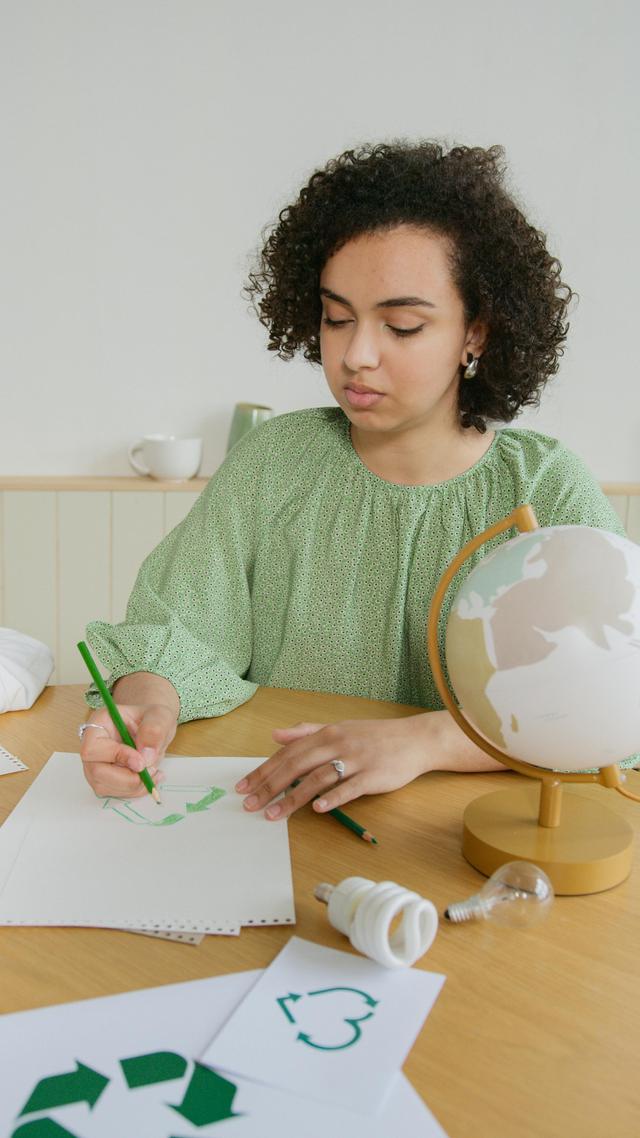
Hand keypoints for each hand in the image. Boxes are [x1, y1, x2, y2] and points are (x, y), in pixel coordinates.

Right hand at [79, 703, 176, 797]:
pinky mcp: (104, 779)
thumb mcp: (160, 716)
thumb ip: (153, 731)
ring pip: (104, 787)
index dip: (116, 757)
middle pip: (96, 772)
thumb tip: (145, 756)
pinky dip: (135, 790)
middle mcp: (92, 746)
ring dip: (133, 786)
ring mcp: (95, 764)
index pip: (93, 748)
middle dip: (127, 778)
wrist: (153, 729)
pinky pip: (114, 793)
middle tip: (151, 770)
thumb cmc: (152, 719)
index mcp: (99, 724)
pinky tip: (150, 778)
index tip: (142, 762)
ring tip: (154, 772)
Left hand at [235, 716, 433, 819]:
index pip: (288, 753)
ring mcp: (356, 760)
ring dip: (293, 798)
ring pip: (318, 779)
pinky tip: (316, 810)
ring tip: (273, 815)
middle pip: (296, 766)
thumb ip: (307, 732)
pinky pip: (349, 788)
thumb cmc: (375, 737)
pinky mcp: (373, 776)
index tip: (244, 787)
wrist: (415, 739)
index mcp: (327, 733)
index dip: (264, 770)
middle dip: (270, 786)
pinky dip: (332, 798)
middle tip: (249, 805)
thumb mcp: (339, 728)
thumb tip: (276, 735)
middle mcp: (338, 744)